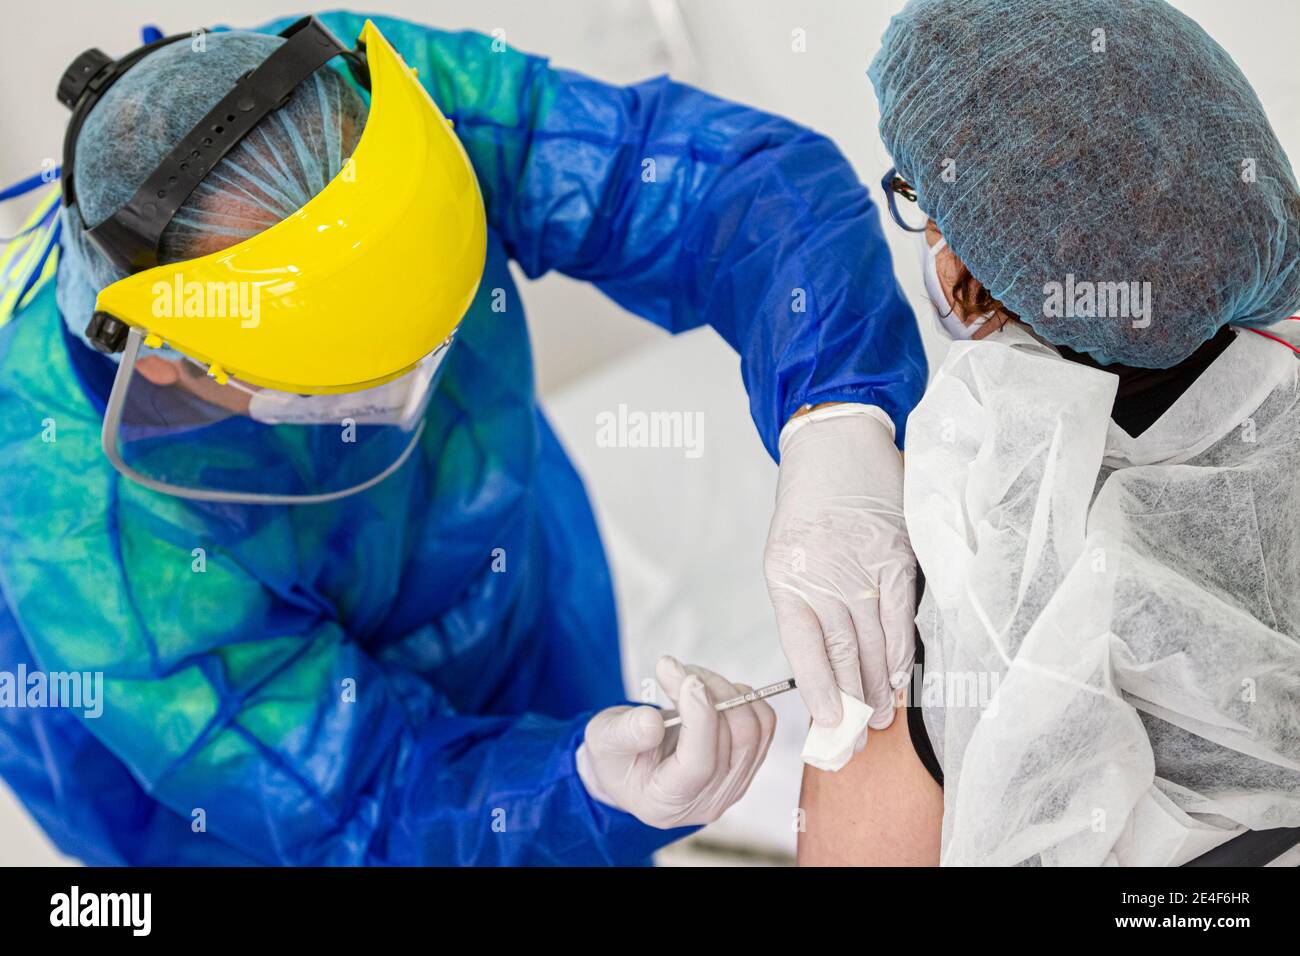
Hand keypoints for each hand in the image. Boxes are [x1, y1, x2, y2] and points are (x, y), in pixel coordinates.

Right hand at [576, 657, 776, 828]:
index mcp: (667, 801)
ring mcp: (731, 786)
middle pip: (734, 743)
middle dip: (710, 693)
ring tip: (691, 678)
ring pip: (753, 731)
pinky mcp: (745, 767)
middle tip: (678, 670)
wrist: (631, 762)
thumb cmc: (616, 753)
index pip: (700, 764)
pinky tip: (713, 691)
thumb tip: (652, 722)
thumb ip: (625, 733)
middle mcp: (706, 801)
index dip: (701, 718)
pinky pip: (763, 727)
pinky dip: (744, 699)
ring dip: (725, 691)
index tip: (688, 680)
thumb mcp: (604, 740)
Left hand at [763, 403, 915, 730]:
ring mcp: (863, 566)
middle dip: (849, 703)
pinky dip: (900, 651)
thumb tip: (822, 663)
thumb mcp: (785, 554)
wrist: (834, 441)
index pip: (805, 650)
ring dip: (876, 686)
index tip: (827, 725)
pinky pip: (900, 616)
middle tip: (852, 738)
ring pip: (872, 640)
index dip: (820, 693)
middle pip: (841, 653)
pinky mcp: (897, 556)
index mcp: (786, 576)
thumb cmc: (808, 503)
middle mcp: (823, 573)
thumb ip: (801, 604)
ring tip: (877, 718)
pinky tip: (897, 678)